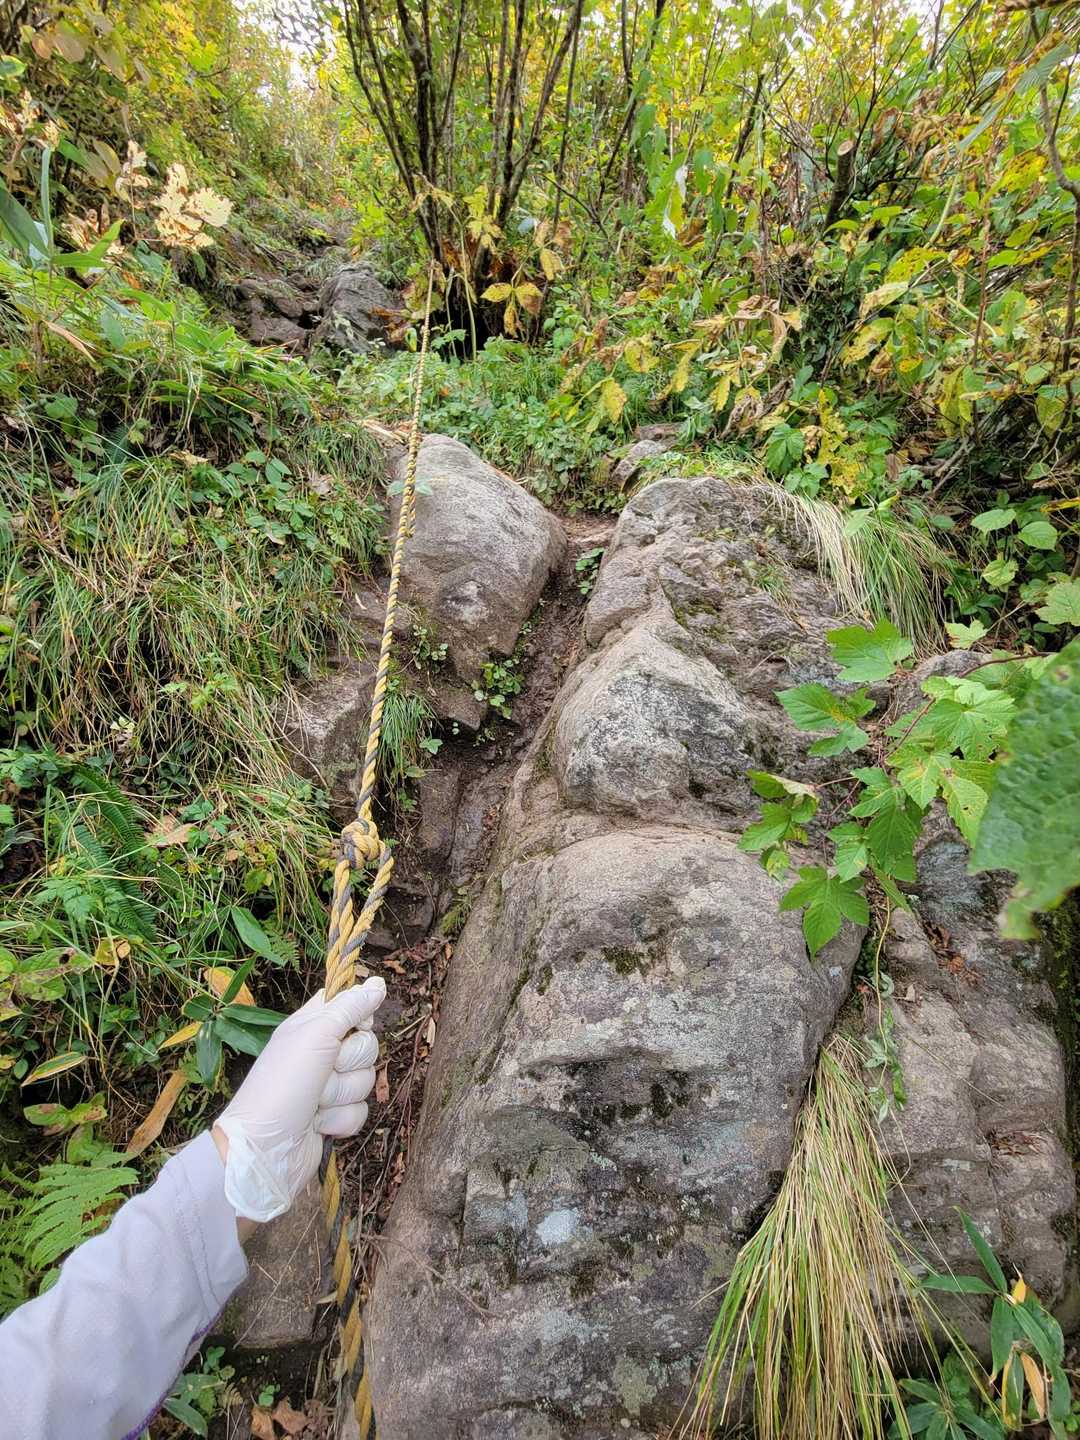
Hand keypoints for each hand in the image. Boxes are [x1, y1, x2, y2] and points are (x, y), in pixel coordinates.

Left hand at [214, 977, 385, 1222]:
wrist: (266, 1148)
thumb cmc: (282, 1085)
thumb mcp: (315, 1035)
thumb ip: (349, 1008)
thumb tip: (379, 983)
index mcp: (311, 1026)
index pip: (347, 1005)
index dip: (358, 1014)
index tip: (356, 1026)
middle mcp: (321, 1053)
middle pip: (366, 1045)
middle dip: (349, 1063)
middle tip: (325, 1071)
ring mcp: (329, 1086)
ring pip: (366, 1079)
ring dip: (342, 1094)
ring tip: (315, 1103)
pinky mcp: (335, 1116)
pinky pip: (362, 1110)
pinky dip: (341, 1119)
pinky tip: (319, 1124)